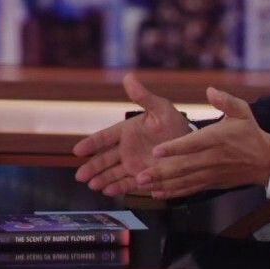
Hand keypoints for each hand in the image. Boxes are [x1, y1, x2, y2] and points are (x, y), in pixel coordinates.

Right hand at [72, 73, 193, 192]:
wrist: (192, 146)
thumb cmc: (175, 124)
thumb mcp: (161, 109)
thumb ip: (143, 97)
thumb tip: (128, 77)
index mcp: (127, 131)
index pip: (104, 138)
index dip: (91, 144)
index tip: (77, 151)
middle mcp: (127, 149)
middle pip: (104, 159)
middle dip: (92, 167)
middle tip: (80, 176)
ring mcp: (133, 164)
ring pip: (113, 173)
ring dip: (102, 179)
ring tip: (92, 185)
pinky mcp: (142, 177)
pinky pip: (127, 183)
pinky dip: (118, 187)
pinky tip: (108, 192)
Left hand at [128, 88, 269, 199]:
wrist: (266, 161)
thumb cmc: (250, 133)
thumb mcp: (242, 112)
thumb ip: (226, 101)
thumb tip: (210, 90)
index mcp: (217, 139)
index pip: (193, 144)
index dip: (175, 148)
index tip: (157, 150)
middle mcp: (212, 158)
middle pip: (184, 166)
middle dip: (161, 172)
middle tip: (140, 175)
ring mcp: (211, 173)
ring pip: (184, 180)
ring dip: (163, 184)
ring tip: (143, 185)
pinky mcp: (211, 183)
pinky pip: (190, 189)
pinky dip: (174, 192)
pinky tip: (158, 193)